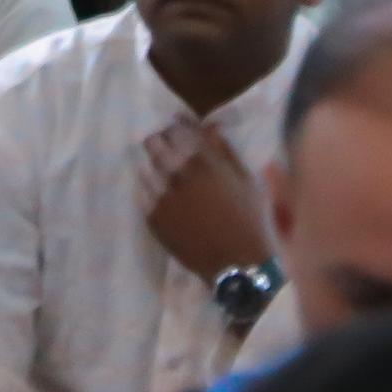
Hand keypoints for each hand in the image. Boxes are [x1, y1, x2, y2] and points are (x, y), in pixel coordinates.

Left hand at [141, 120, 274, 284]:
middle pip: (153, 144)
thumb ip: (224, 150)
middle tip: (169, 151)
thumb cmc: (249, 220)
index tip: (180, 133)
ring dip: (154, 167)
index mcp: (202, 160)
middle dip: (160, 143)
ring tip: (166, 176)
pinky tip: (163, 197)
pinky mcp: (152, 217)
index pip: (176, 129)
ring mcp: (161, 196)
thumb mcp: (246, 180)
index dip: (177, 129)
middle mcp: (177, 173)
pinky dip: (150, 190)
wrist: (238, 265)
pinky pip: (142, 194)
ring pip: (144, 167)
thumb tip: (208, 126)